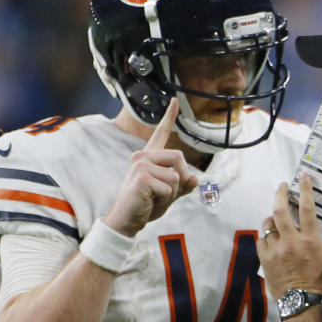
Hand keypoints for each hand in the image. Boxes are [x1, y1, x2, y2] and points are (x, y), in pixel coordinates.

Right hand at [103, 99, 198, 235]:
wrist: (126, 221)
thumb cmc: (145, 207)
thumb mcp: (167, 196)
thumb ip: (181, 186)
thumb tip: (195, 178)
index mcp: (148, 157)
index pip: (160, 133)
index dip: (169, 117)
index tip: (175, 100)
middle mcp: (143, 156)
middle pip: (179, 158)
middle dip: (181, 178)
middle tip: (165, 193)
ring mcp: (140, 165)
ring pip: (176, 176)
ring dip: (172, 193)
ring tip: (154, 198)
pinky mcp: (141, 177)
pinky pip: (169, 188)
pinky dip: (165, 199)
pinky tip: (149, 201)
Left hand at [256, 173, 321, 299]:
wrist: (302, 305)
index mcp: (309, 240)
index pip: (307, 208)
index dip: (305, 189)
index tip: (303, 176)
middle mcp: (290, 241)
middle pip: (279, 210)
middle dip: (280, 194)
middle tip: (283, 186)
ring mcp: (275, 250)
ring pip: (268, 225)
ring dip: (272, 217)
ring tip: (276, 216)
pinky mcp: (265, 260)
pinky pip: (261, 241)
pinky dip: (265, 236)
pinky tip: (270, 237)